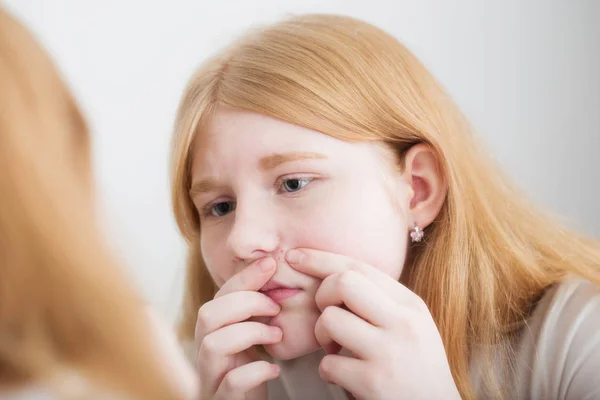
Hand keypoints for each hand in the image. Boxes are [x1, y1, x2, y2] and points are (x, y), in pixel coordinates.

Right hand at [195, 257, 281, 399]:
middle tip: (275, 308)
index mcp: (211, 332)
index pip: (219, 295)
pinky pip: (231, 382)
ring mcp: (209, 378)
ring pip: (212, 344)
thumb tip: (273, 268)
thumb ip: (254, 311)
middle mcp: (203, 353)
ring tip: (276, 335)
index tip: (271, 263)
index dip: (244, 277)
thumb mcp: (250, 338)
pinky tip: (274, 368)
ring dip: (250, 332)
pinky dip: (256, 371)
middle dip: (245, 302)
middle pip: (207, 314)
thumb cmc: (249, 375)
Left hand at [286, 249, 460, 399]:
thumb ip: (381, 302)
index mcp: (409, 305)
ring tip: (335, 351)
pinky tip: (344, 379)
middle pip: (342, 282)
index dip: (321, 258)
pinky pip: (328, 364)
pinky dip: (328, 372)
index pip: (359, 267)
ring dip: (321, 336)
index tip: (295, 256)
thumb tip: (333, 278)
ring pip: (330, 319)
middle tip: (326, 317)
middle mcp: (402, 322)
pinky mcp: (373, 382)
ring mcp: (388, 351)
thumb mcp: (412, 327)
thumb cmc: (417, 371)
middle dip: (321, 295)